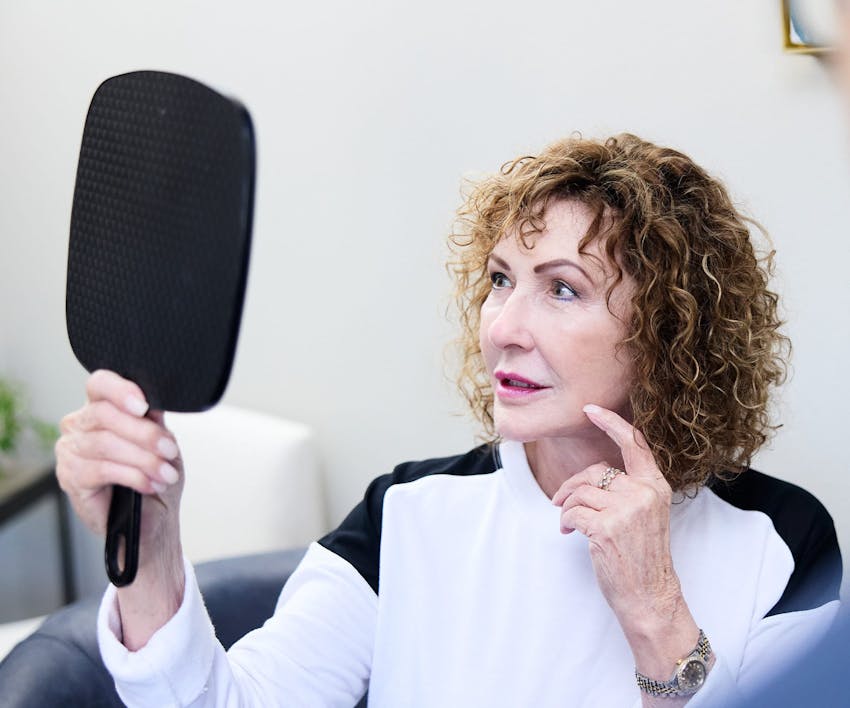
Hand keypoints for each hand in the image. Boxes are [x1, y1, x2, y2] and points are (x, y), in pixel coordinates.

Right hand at [55, 369, 182, 552]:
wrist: (152, 520)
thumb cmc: (154, 476)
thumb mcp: (162, 441)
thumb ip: (154, 419)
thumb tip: (153, 401)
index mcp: (101, 408)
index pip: (100, 384)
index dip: (120, 391)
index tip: (143, 405)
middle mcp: (79, 425)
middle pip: (104, 414)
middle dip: (144, 433)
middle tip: (169, 450)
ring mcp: (70, 450)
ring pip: (105, 443)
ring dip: (143, 459)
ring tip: (166, 474)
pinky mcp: (70, 477)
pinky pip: (102, 470)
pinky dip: (133, 477)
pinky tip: (150, 484)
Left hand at [551, 404, 698, 682]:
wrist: (650, 596)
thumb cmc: (643, 557)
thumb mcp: (645, 514)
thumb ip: (627, 489)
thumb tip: (592, 474)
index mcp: (656, 486)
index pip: (634, 444)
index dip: (611, 423)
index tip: (591, 410)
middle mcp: (643, 493)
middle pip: (595, 470)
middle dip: (571, 484)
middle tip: (559, 500)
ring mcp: (625, 510)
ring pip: (580, 491)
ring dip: (566, 506)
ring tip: (568, 522)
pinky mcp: (605, 528)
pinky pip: (572, 511)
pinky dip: (565, 520)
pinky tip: (569, 532)